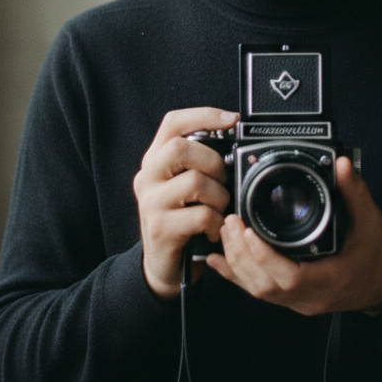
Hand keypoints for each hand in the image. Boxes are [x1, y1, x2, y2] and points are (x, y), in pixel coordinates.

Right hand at [133, 107, 238, 299]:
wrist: (163, 266)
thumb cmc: (182, 220)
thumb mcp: (184, 186)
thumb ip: (198, 162)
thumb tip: (235, 140)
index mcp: (155, 160)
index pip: (172, 123)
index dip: (203, 115)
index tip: (232, 119)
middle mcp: (147, 177)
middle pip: (179, 148)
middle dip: (212, 161)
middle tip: (223, 180)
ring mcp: (150, 203)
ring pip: (194, 181)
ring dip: (219, 196)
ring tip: (219, 209)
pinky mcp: (160, 228)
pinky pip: (201, 215)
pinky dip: (217, 222)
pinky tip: (214, 230)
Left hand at [205, 156, 381, 315]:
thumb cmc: (378, 257)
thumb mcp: (371, 221)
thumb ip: (355, 192)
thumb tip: (341, 164)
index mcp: (329, 278)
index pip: (290, 277)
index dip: (264, 256)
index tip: (248, 230)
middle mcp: (309, 295)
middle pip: (264, 285)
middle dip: (241, 254)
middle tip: (230, 221)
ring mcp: (298, 300)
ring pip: (257, 289)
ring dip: (236, 262)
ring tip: (226, 231)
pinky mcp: (291, 297)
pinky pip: (258, 290)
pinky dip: (235, 275)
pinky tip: (217, 260)